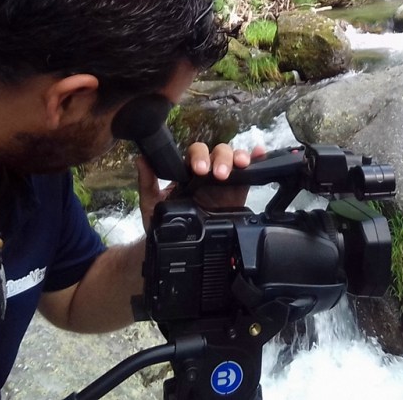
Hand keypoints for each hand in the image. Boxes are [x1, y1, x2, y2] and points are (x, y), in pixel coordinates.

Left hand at [134, 142, 264, 229]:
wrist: (177, 249)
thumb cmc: (162, 224)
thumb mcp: (152, 204)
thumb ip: (147, 182)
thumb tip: (142, 160)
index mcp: (187, 171)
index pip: (196, 154)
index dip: (199, 157)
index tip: (198, 170)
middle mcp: (207, 173)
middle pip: (217, 152)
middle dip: (220, 159)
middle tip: (219, 175)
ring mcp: (224, 182)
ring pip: (233, 159)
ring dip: (237, 158)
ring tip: (241, 166)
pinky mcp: (238, 193)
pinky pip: (248, 174)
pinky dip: (256, 160)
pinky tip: (260, 153)